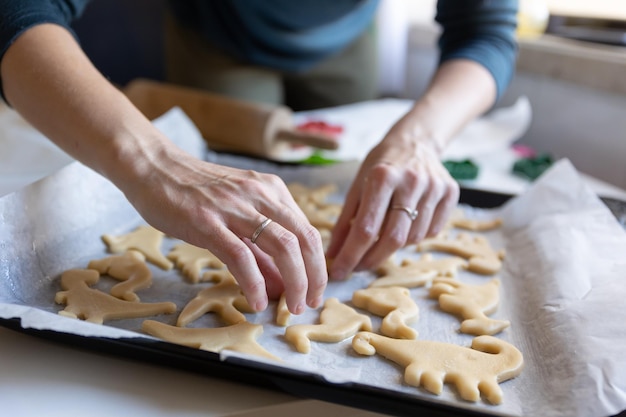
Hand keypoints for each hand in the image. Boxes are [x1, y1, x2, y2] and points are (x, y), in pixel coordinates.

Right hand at [125, 146, 327, 314]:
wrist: (154, 167)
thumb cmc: (196, 192)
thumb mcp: (238, 214)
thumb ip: (261, 249)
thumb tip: (283, 284)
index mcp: (272, 190)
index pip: (308, 231)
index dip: (317, 265)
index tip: (315, 289)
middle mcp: (260, 195)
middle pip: (303, 239)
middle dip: (313, 277)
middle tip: (309, 303)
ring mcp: (234, 207)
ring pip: (281, 246)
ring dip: (293, 282)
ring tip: (290, 306)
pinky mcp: (207, 221)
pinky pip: (240, 256)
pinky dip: (254, 283)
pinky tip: (257, 301)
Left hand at [326, 118, 458, 279]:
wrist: (415, 141)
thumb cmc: (381, 165)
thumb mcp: (357, 186)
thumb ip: (344, 221)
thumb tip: (333, 255)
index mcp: (383, 177)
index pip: (366, 227)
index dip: (351, 255)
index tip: (339, 272)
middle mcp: (411, 181)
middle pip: (393, 238)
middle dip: (372, 260)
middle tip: (357, 268)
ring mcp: (434, 187)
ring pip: (413, 238)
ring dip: (393, 248)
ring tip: (381, 239)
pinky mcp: (451, 193)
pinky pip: (431, 231)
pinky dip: (414, 237)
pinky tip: (404, 226)